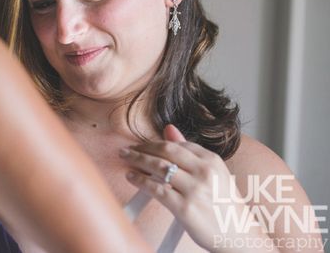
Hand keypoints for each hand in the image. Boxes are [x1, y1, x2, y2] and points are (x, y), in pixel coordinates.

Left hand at [121, 125, 257, 250]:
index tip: (141, 144)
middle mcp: (205, 172)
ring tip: (125, 158)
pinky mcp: (185, 208)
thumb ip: (190, 152)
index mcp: (212, 161)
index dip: (155, 143)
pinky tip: (131, 177)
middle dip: (142, 148)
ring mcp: (195, 190)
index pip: (177, 145)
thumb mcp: (214, 173)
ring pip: (159, 167)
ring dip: (137, 160)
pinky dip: (140, 181)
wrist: (239, 235)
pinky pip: (156, 189)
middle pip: (165, 151)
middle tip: (126, 149)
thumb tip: (168, 128)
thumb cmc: (224, 205)